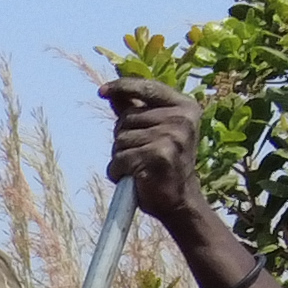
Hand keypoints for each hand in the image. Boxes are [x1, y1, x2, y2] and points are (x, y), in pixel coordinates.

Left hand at [101, 79, 224, 230]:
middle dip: (123, 137)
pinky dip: (117, 171)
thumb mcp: (155, 132)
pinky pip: (120, 158)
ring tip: (139, 168)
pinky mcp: (159, 155)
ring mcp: (172, 136)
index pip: (147, 87)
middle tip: (141, 155)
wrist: (180, 201)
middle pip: (127, 118)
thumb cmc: (165, 164)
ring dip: (120, 157)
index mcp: (185, 107)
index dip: (122, 86)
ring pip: (120, 139)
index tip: (101, 91)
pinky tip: (133, 179)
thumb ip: (136, 110)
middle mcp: (182, 119)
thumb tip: (111, 92)